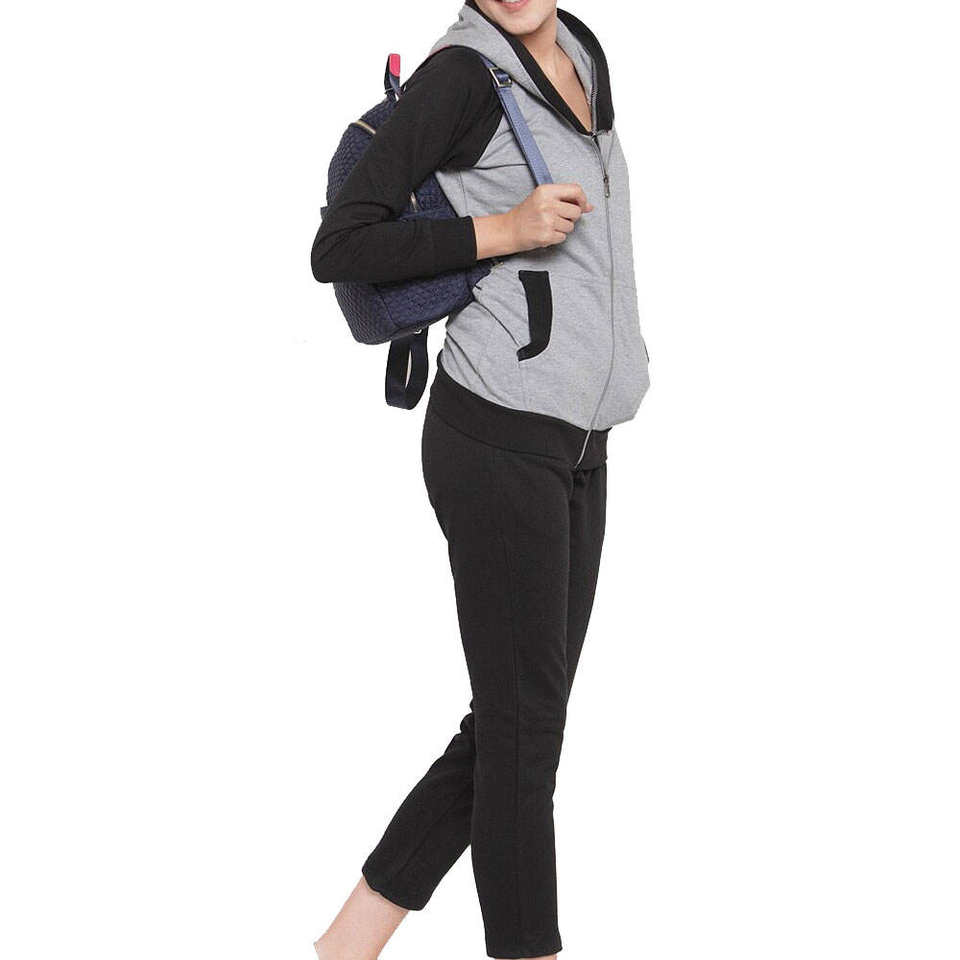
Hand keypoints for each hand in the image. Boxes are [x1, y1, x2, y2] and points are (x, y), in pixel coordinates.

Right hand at [473, 184, 592, 259]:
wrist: (510, 230)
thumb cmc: (527, 213)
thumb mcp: (543, 198)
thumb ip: (566, 199)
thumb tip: (589, 206)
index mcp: (546, 191)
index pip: (575, 190)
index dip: (583, 199)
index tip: (583, 205)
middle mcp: (547, 204)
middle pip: (576, 211)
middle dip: (571, 217)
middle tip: (559, 217)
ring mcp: (547, 221)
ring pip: (571, 226)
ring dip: (563, 228)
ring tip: (549, 225)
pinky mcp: (546, 236)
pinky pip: (563, 237)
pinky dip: (556, 237)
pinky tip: (546, 232)